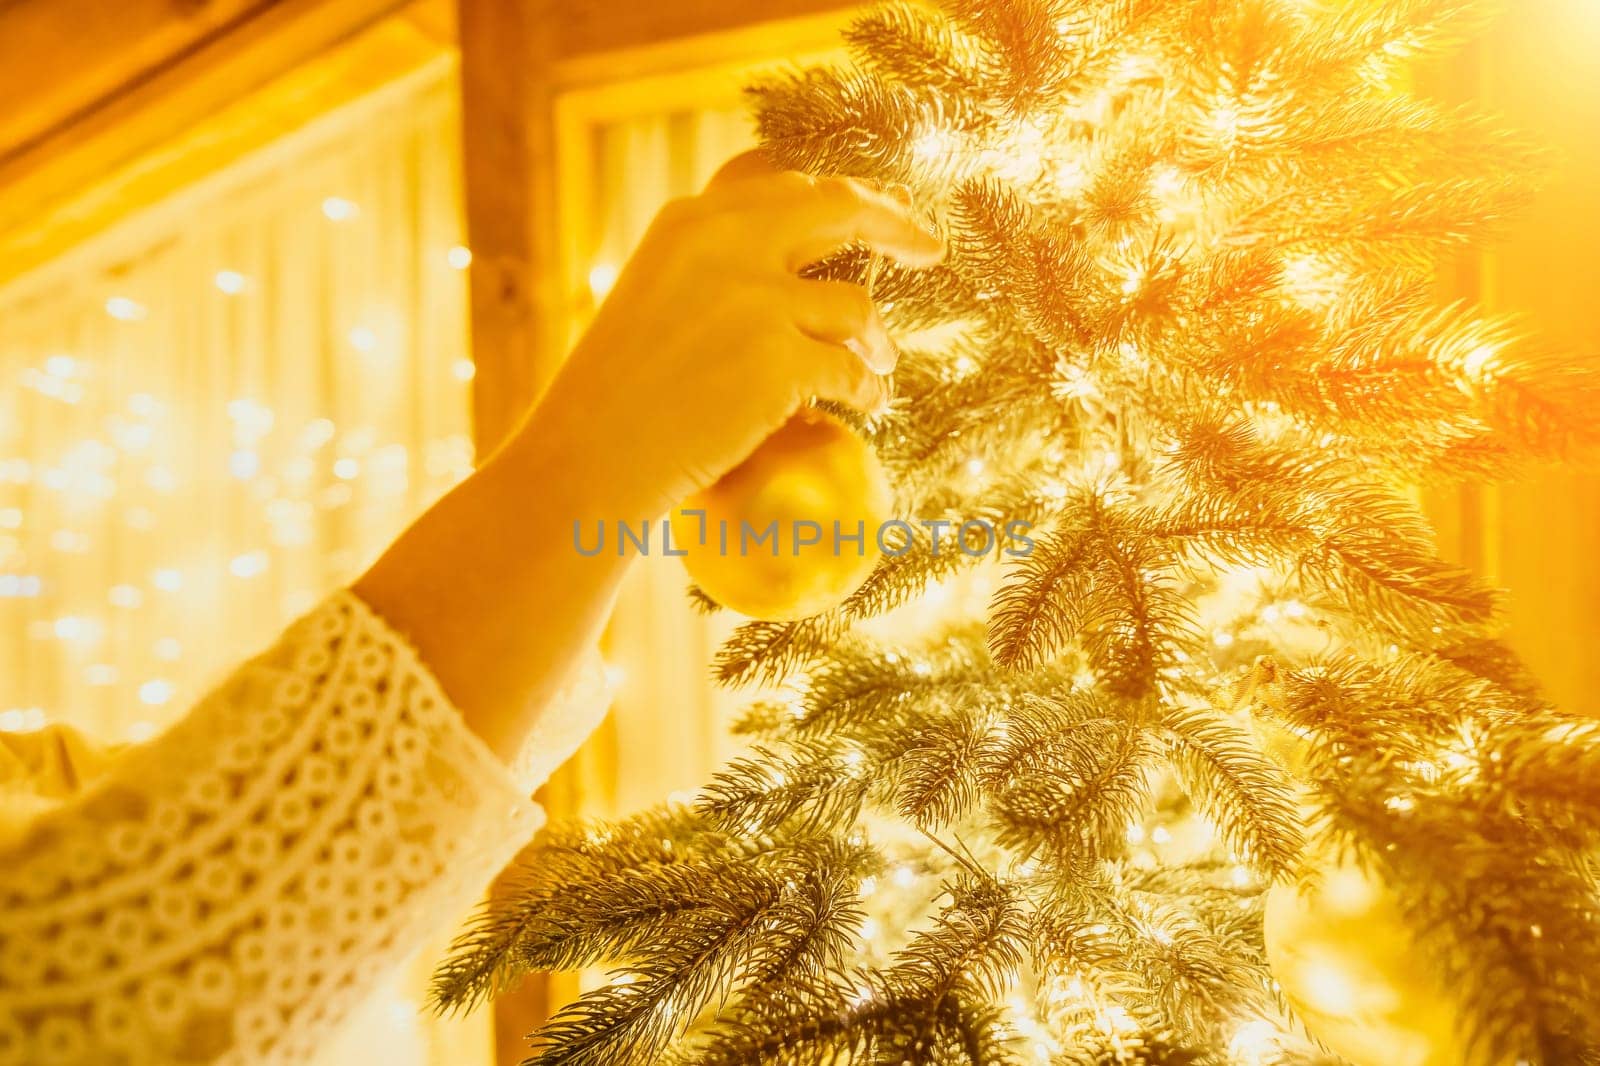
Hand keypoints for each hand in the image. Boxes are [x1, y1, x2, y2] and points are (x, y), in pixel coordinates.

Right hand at [516, 152, 945, 519]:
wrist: (586, 459)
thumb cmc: (611, 397)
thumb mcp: (652, 301)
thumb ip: (713, 270)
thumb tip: (800, 274)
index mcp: (688, 220)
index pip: (782, 183)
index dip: (838, 192)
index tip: (873, 205)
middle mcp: (725, 242)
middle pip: (840, 210)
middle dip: (894, 224)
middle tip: (929, 247)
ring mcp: (756, 299)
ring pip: (856, 307)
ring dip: (876, 341)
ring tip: (879, 364)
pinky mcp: (780, 361)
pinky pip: (852, 372)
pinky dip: (867, 391)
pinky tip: (866, 406)